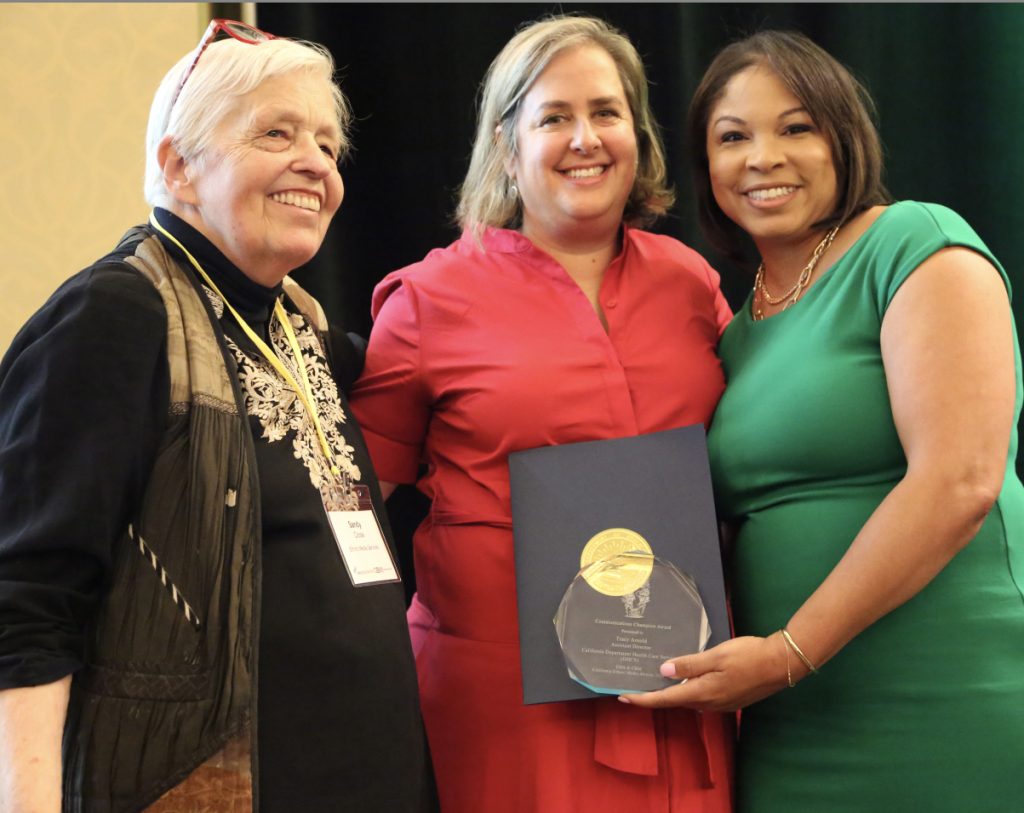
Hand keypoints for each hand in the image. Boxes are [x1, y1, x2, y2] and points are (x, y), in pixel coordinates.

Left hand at [619, 634, 793, 711]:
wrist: (781, 664)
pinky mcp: (728, 699)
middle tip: (635, 684)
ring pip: (687, 700)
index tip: (624, 696)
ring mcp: (720, 703)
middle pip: (674, 702)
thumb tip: (663, 672)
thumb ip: (689, 665)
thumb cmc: (748, 656)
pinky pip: (700, 697)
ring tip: (654, 680)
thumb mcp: (716, 656)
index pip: (665, 699)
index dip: (643, 698)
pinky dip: (686, 690)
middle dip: (654, 695)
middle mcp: (708, 703)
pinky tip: (683, 679)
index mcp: (702, 693)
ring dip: (670, 693)